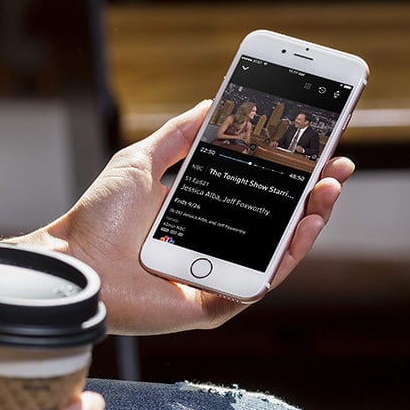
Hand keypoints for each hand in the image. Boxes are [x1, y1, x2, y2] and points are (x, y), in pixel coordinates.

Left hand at [4, 100, 354, 334]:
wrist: (73, 256)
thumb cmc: (98, 215)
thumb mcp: (142, 161)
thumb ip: (178, 135)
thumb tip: (211, 104)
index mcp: (198, 217)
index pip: (255, 197)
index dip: (287, 178)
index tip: (316, 152)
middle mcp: (210, 248)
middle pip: (273, 226)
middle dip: (310, 199)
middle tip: (337, 171)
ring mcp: (213, 277)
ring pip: (274, 256)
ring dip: (307, 227)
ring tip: (328, 195)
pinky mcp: (210, 305)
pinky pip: (256, 286)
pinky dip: (282, 262)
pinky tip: (300, 232)